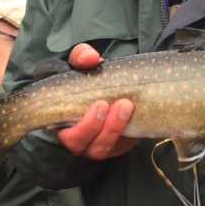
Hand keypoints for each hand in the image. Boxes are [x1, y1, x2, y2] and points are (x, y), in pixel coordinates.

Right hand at [53, 44, 138, 159]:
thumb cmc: (86, 77)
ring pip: (108, 148)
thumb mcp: (81, 63)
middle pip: (92, 147)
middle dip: (108, 128)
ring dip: (120, 128)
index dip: (86, 126)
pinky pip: (125, 146)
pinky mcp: (117, 146)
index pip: (70, 137)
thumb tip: (91, 58)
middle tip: (122, 104)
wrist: (104, 84)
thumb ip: (81, 56)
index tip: (101, 104)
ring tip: (129, 106)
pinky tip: (138, 115)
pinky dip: (132, 134)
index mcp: (66, 125)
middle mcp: (81, 142)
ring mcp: (99, 146)